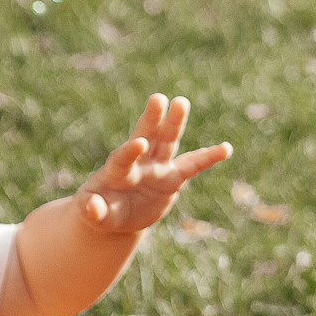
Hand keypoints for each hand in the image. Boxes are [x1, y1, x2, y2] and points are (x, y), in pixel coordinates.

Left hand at [77, 94, 231, 234]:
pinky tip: (226, 148)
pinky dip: (209, 157)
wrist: (117, 215)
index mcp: (116, 171)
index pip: (123, 158)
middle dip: (152, 119)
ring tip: (181, 102)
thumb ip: (92, 211)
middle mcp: (139, 163)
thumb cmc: (100, 212)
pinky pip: (193, 166)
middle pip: (146, 137)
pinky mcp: (172, 178)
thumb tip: (90, 207)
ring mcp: (157, 167)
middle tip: (157, 98)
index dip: (130, 151)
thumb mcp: (93, 216)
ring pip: (168, 142)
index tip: (139, 143)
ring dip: (174, 123)